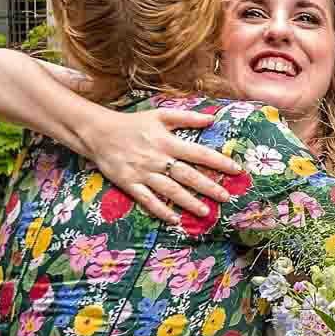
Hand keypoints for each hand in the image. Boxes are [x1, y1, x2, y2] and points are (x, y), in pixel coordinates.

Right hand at [79, 106, 239, 225]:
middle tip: (226, 197)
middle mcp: (157, 158)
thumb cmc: (132, 123)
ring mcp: (143, 173)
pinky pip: (147, 200)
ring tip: (206, 212)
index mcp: (166, 141)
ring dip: (188, 202)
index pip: (198, 152)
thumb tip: (212, 119)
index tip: (236, 170)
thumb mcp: (160, 115)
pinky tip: (175, 220)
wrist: (98, 133)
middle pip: (187, 175)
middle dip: (208, 187)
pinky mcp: (130, 184)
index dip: (218, 161)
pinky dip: (160, 210)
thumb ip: (187, 117)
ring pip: (170, 190)